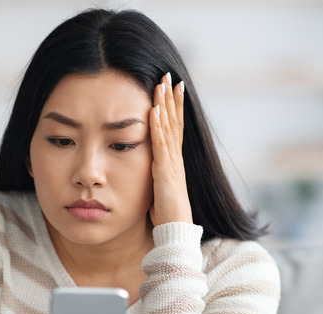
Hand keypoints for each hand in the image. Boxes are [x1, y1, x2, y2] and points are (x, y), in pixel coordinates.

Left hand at [149, 72, 192, 225]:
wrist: (175, 230)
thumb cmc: (166, 213)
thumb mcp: (158, 187)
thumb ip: (155, 173)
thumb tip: (147, 165)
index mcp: (173, 160)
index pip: (175, 127)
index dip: (174, 106)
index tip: (172, 86)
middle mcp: (175, 158)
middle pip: (174, 121)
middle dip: (171, 97)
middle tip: (169, 75)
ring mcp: (172, 163)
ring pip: (169, 128)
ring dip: (165, 104)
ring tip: (162, 84)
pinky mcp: (165, 172)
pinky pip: (161, 145)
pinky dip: (157, 126)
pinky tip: (153, 110)